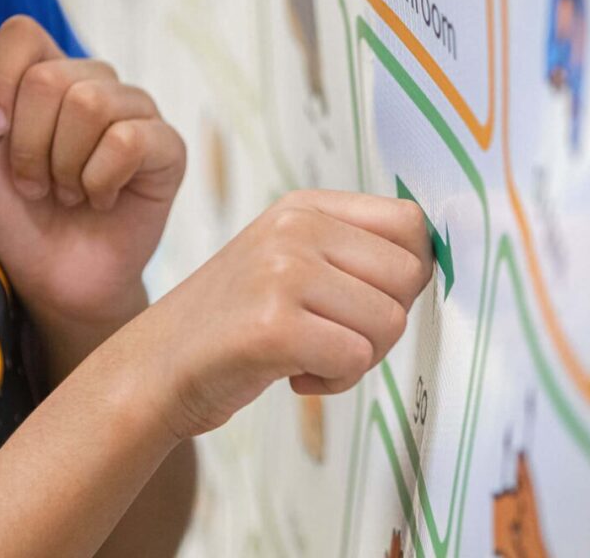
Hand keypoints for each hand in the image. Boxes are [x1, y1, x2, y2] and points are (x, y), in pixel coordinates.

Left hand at [0, 17, 186, 331]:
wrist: (54, 279)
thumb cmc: (16, 214)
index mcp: (50, 73)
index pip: (22, 32)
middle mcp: (97, 82)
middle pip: (50, 76)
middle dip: (27, 143)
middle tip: (35, 183)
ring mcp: (137, 112)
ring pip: (89, 104)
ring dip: (63, 166)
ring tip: (66, 192)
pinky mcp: (168, 148)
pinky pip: (127, 141)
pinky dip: (99, 181)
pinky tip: (101, 199)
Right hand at [122, 190, 432, 440]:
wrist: (155, 368)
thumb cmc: (234, 325)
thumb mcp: (289, 261)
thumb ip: (352, 252)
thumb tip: (435, 259)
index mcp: (304, 207)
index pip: (409, 223)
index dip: (408, 274)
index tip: (369, 302)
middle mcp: (294, 227)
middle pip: (408, 276)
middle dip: (382, 323)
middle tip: (332, 336)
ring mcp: (282, 271)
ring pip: (389, 322)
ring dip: (356, 357)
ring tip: (305, 353)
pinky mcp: (273, 324)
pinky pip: (356, 359)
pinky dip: (333, 382)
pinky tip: (291, 374)